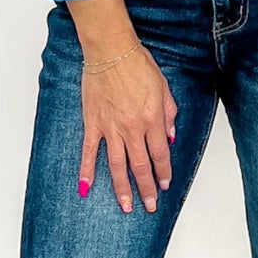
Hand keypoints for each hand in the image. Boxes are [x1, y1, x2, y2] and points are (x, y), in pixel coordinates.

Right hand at [78, 45, 177, 214]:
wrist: (111, 51)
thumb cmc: (137, 65)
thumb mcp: (163, 87)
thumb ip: (169, 114)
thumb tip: (170, 137)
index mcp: (153, 119)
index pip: (160, 154)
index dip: (164, 172)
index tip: (165, 184)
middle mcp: (133, 128)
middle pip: (141, 166)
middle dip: (147, 188)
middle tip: (149, 205)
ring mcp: (111, 128)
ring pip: (118, 165)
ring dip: (122, 188)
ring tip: (126, 206)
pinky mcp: (93, 123)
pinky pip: (90, 152)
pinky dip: (87, 170)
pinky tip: (86, 188)